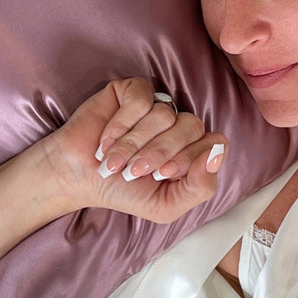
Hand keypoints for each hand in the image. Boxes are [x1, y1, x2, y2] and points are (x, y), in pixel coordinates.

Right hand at [41, 78, 228, 224]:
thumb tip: (217, 155)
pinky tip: (106, 141)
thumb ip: (200, 188)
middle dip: (160, 153)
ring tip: (113, 161)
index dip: (190, 158)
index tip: (160, 174)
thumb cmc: (122, 192)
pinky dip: (122, 124)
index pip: (216, 143)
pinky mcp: (134, 91)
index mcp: (193, 151)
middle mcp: (179, 126)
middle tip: (133, 170)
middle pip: (192, 126)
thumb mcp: (165, 206)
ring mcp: (158, 106)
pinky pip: (142, 100)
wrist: (79, 178)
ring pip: (165, 115)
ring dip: (134, 144)